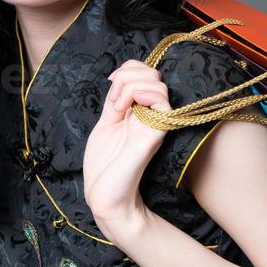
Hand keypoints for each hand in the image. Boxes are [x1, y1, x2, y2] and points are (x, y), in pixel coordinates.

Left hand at [83, 59, 169, 235]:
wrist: (105, 195)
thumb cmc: (104, 165)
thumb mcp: (106, 122)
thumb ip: (116, 100)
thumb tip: (119, 76)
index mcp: (139, 110)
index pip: (144, 71)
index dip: (126, 71)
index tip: (110, 90)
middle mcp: (151, 114)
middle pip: (152, 72)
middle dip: (126, 76)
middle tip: (113, 103)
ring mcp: (155, 123)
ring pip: (157, 83)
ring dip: (129, 86)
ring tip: (117, 108)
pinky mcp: (156, 133)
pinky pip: (162, 101)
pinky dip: (140, 94)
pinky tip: (125, 110)